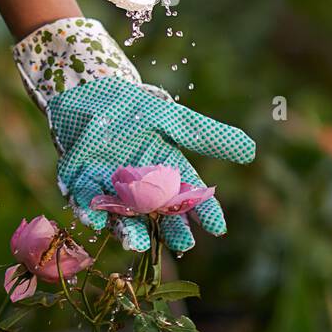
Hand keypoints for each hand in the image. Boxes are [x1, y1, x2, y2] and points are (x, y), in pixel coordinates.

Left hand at [13, 16, 255, 253]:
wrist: (87, 88)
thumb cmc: (131, 104)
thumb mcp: (170, 119)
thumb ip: (205, 136)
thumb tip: (251, 151)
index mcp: (164, 171)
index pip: (190, 196)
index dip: (205, 211)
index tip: (218, 227)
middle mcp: (140, 186)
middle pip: (159, 214)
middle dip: (170, 230)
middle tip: (183, 243)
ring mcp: (111, 186)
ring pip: (123, 215)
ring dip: (129, 229)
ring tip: (136, 241)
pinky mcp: (80, 180)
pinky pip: (85, 199)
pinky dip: (89, 209)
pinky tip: (94, 217)